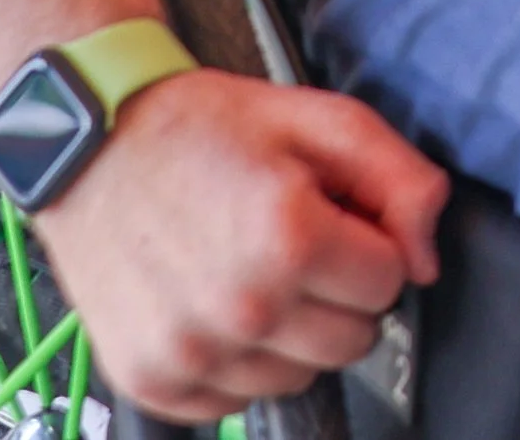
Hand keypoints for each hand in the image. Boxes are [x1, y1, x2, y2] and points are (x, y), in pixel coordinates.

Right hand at [35, 68, 448, 419]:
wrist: (93, 146)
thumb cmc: (205, 127)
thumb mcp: (317, 118)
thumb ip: (398, 177)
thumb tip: (427, 256)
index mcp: (288, 236)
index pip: (390, 281)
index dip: (369, 241)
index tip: (333, 214)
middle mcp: (242, 306)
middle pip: (352, 341)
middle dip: (338, 291)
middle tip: (293, 239)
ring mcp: (193, 352)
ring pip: (300, 376)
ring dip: (290, 330)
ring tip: (250, 266)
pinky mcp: (154, 382)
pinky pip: (238, 401)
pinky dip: (238, 359)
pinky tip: (214, 299)